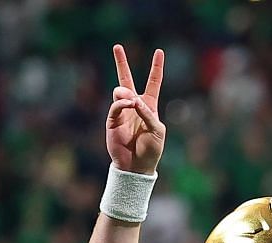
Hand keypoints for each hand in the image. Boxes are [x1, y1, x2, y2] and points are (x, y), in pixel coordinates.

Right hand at [106, 44, 164, 173]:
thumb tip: (132, 99)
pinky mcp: (113, 121)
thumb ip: (147, 114)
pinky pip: (115, 107)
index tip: (159, 52)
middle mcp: (135, 106)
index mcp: (150, 106)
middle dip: (121, 63)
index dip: (156, 68)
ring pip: (120, 93)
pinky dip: (121, 104)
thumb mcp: (157, 131)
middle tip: (117, 47)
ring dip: (125, 93)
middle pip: (127, 80)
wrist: (137, 167)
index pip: (153, 82)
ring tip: (130, 100)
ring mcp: (123, 113)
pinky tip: (127, 104)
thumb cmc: (151, 150)